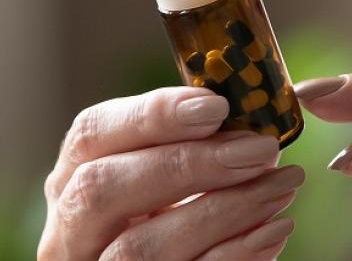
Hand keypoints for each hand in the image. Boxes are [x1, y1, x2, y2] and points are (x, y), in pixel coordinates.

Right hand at [40, 86, 302, 259]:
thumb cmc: (176, 227)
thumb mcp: (169, 184)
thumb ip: (193, 150)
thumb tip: (250, 126)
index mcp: (73, 181)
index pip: (90, 134)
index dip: (150, 115)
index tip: (215, 105)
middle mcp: (70, 231)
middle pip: (102, 189)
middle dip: (186, 163)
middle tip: (258, 149)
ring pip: (138, 248)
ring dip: (220, 212)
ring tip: (281, 186)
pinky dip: (232, 255)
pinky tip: (274, 229)